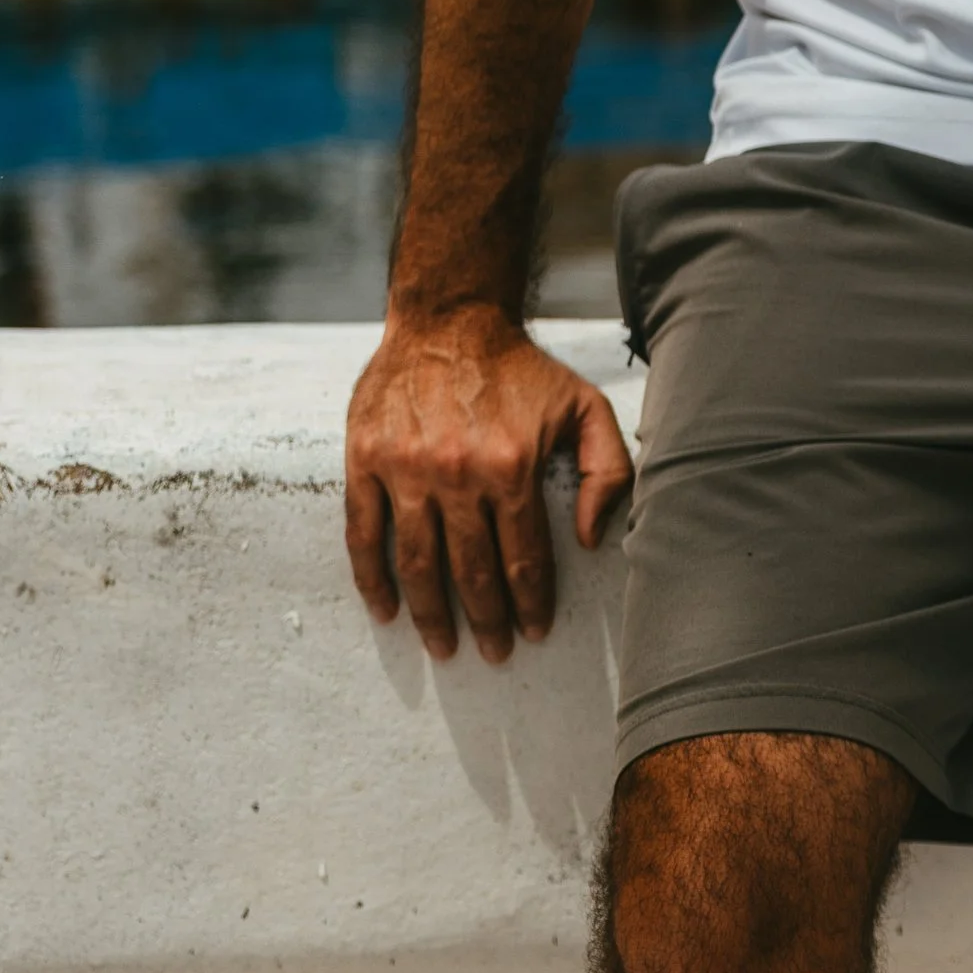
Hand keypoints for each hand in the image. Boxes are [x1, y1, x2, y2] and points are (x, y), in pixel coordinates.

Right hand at [345, 312, 633, 663]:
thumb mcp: (585, 406)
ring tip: (445, 647)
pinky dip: (372, 580)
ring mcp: (406, 470)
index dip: (531, 602)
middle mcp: (457, 474)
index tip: (535, 632)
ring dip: (431, 615)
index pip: (523, 558)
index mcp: (512, 467)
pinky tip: (387, 611)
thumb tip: (594, 539)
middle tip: (495, 653)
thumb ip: (608, 471)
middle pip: (471, 572)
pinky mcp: (366, 460)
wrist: (449, 318)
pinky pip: (364, 534)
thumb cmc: (520, 368)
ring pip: (417, 564)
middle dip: (486, 621)